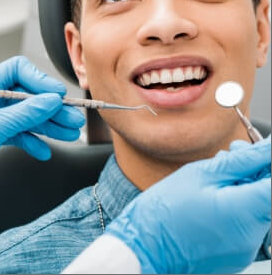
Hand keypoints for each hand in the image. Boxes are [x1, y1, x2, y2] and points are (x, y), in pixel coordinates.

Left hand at [0, 56, 84, 165]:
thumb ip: (25, 113)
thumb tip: (51, 101)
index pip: (18, 70)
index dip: (40, 81)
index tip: (58, 95)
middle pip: (28, 96)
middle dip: (51, 109)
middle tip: (72, 119)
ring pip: (27, 116)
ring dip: (48, 126)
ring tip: (68, 134)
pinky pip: (19, 133)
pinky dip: (32, 141)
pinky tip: (43, 150)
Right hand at [105, 136, 270, 273]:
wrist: (145, 245)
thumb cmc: (165, 210)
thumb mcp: (201, 174)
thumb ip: (241, 161)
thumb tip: (266, 150)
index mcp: (244, 212)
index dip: (268, 164)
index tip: (260, 152)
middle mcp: (252, 235)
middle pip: (267, 194)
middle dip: (255, 170)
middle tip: (233, 153)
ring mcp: (245, 248)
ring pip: (257, 207)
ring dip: (243, 185)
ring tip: (216, 173)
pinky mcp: (237, 254)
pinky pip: (245, 222)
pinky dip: (235, 203)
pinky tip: (213, 194)